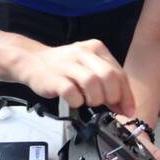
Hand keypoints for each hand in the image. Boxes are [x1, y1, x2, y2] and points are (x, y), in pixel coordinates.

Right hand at [19, 39, 135, 115]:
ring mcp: (68, 64)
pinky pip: (71, 92)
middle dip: (113, 97)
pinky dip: (77, 101)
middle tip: (107, 106)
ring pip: (92, 82)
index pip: (119, 73)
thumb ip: (107, 83)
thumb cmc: (64, 68)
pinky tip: (75, 101)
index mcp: (96, 49)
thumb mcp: (88, 68)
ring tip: (89, 102)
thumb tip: (124, 106)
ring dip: (95, 99)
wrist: (31, 61)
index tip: (128, 110)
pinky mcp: (54, 77)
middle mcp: (83, 53)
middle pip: (109, 77)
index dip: (126, 95)